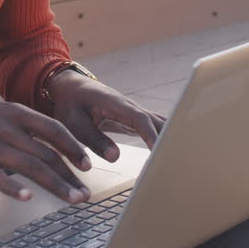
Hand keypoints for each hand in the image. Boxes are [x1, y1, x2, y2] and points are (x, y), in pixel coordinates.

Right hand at [0, 101, 92, 203]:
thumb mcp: (0, 113)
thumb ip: (25, 127)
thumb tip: (52, 145)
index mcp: (16, 113)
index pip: (54, 129)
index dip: (74, 147)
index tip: (87, 164)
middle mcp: (7, 127)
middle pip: (47, 153)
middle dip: (70, 175)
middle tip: (85, 192)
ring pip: (32, 167)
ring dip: (55, 185)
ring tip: (71, 199)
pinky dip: (14, 188)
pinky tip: (28, 198)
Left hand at [46, 70, 167, 162]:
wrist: (69, 87)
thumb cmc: (69, 104)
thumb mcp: (74, 123)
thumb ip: (93, 139)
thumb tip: (115, 157)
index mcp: (115, 104)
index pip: (140, 119)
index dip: (151, 135)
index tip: (159, 151)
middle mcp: (129, 106)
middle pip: (156, 120)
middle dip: (168, 138)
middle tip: (176, 160)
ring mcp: (133, 110)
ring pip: (158, 122)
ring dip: (169, 137)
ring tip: (179, 158)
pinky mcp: (133, 117)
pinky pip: (153, 126)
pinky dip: (163, 136)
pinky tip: (172, 148)